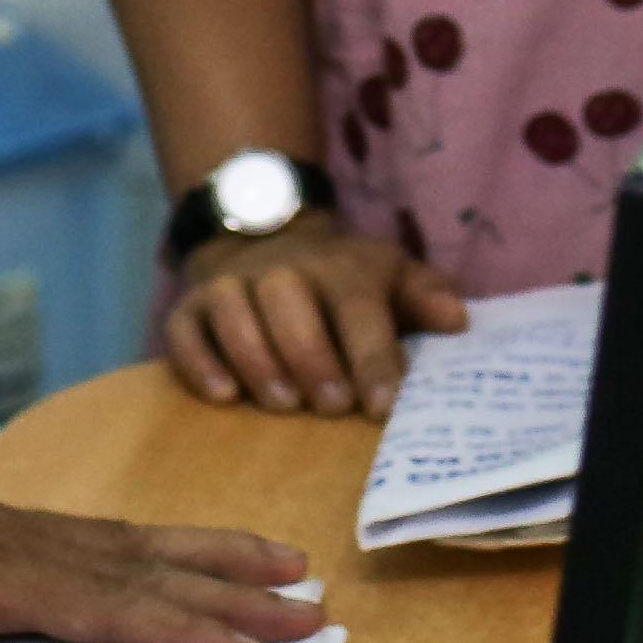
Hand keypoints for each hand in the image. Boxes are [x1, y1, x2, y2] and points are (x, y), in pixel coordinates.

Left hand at [0, 436, 321, 642]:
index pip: (102, 605)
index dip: (180, 630)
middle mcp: (9, 540)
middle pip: (139, 567)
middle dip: (228, 589)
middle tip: (311, 608)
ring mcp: (5, 533)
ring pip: (129, 544)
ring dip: (208, 556)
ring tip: (284, 562)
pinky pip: (98, 540)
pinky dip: (156, 548)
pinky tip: (180, 555)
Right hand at [161, 217, 467, 414]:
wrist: (265, 235)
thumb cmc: (343, 280)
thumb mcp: (391, 276)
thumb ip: (425, 297)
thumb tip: (458, 320)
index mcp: (341, 267)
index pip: (359, 308)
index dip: (373, 357)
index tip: (383, 406)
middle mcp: (282, 270)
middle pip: (290, 303)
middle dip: (312, 357)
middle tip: (331, 407)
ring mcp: (230, 285)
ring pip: (234, 313)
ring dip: (258, 360)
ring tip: (282, 404)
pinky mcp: (190, 306)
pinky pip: (184, 331)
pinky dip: (199, 362)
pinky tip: (223, 396)